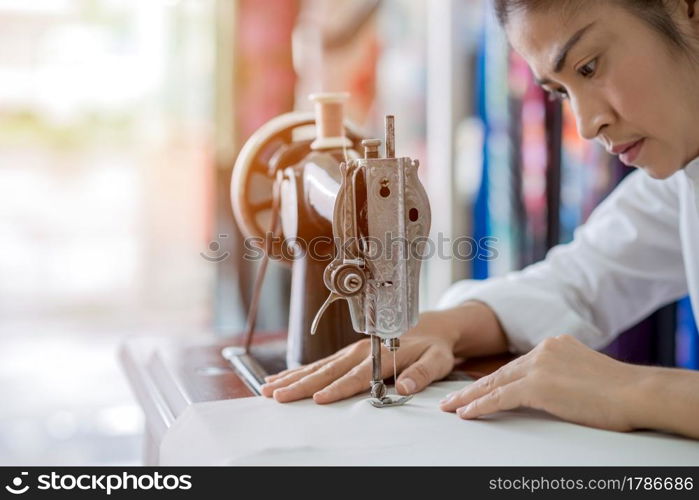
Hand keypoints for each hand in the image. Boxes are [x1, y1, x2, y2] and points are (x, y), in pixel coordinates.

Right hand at [261, 302, 507, 403]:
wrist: (431, 327)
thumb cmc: (433, 347)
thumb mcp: (437, 360)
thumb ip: (421, 373)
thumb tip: (405, 387)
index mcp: (380, 354)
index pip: (356, 376)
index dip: (337, 388)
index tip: (317, 399)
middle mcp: (360, 352)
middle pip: (326, 371)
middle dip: (300, 384)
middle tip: (277, 396)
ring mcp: (350, 352)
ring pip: (317, 366)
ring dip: (292, 377)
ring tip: (269, 388)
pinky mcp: (346, 354)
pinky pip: (319, 364)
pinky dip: (298, 371)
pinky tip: (282, 378)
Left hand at [439, 334, 642, 431]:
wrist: (638, 393)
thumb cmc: (619, 392)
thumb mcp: (583, 374)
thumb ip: (560, 375)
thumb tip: (547, 390)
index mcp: (554, 345)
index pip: (516, 365)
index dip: (494, 379)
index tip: (477, 388)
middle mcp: (543, 350)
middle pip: (500, 372)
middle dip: (473, 387)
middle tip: (451, 399)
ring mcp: (540, 365)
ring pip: (495, 383)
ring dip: (470, 397)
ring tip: (451, 408)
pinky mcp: (538, 384)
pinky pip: (500, 397)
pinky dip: (481, 406)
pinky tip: (466, 413)